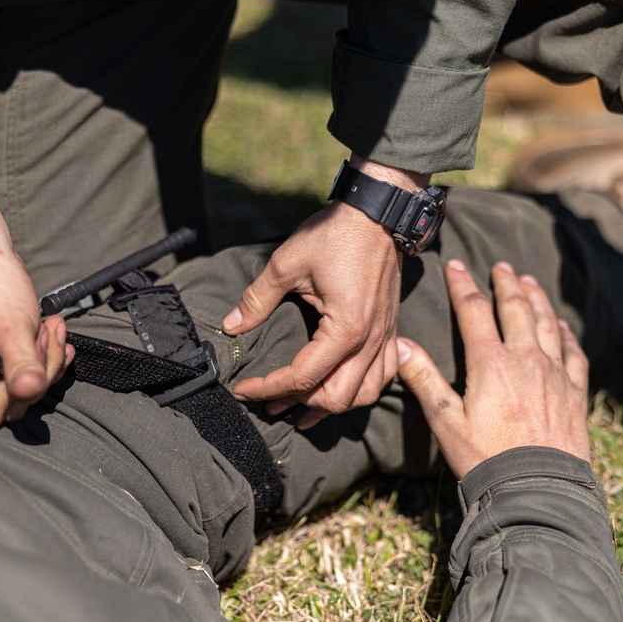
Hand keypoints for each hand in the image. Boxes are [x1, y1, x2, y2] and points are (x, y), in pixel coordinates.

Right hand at [0, 174, 49, 427]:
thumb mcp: (9, 326)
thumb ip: (19, 362)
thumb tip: (29, 392)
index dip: (16, 390)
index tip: (28, 353)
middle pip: (9, 404)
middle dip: (38, 370)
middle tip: (48, 333)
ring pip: (21, 390)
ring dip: (46, 359)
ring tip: (52, 327)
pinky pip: (21, 372)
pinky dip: (44, 355)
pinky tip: (56, 334)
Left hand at [224, 157, 425, 428]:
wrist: (377, 212)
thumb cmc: (334, 235)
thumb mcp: (286, 264)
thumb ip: (257, 299)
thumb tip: (231, 326)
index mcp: (345, 329)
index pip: (302, 377)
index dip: (268, 388)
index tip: (243, 390)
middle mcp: (369, 341)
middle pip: (336, 398)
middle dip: (299, 404)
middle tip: (270, 403)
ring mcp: (385, 338)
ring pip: (364, 395)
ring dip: (332, 405)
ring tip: (302, 408)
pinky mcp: (391, 331)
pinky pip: (383, 377)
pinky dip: (361, 390)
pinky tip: (340, 386)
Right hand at [396, 260, 590, 478]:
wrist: (536, 490)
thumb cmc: (484, 458)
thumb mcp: (444, 420)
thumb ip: (423, 379)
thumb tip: (400, 344)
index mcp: (491, 363)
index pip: (474, 311)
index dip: (463, 285)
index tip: (456, 266)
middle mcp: (526, 360)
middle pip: (516, 308)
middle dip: (506, 283)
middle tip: (500, 266)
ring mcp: (555, 374)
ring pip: (547, 323)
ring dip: (537, 299)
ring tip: (529, 282)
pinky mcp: (575, 393)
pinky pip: (573, 352)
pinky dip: (565, 333)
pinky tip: (561, 327)